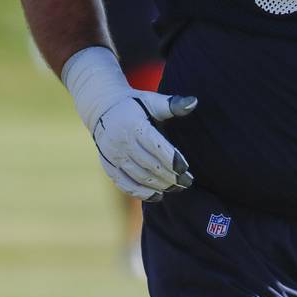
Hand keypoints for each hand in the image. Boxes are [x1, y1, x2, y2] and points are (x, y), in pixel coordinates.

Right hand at [61, 46, 196, 201]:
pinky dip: (142, 193)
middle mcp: (121, 142)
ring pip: (139, 177)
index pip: (155, 146)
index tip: (185, 168)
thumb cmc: (134, 105)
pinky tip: (158, 196)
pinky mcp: (108, 166)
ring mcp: (112, 156)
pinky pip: (125, 184)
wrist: (102, 109)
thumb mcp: (151, 100)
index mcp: (133, 125)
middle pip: (149, 165)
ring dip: (160, 185)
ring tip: (177, 187)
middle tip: (187, 181)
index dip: (171, 159)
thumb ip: (172, 104)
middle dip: (170, 176)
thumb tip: (194, 102)